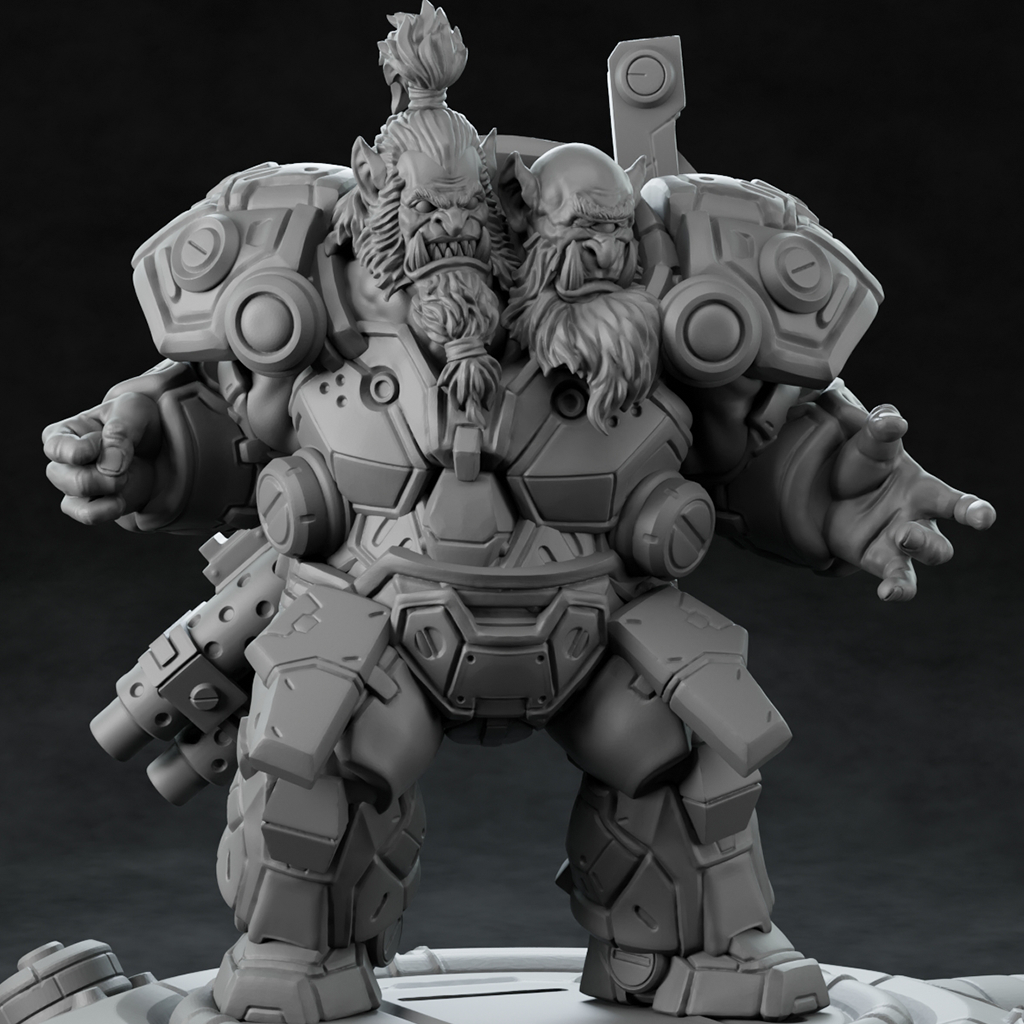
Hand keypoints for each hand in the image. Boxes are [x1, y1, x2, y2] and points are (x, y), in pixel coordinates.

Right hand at [42, 392, 161, 524]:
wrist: (162, 444)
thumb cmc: (138, 421)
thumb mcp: (133, 411)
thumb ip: (120, 431)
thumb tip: (110, 466)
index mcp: (63, 433)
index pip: (57, 448)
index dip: (84, 449)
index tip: (104, 440)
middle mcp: (63, 462)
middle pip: (61, 477)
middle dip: (98, 475)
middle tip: (123, 466)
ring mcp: (76, 486)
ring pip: (73, 500)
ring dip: (106, 490)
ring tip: (125, 478)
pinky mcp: (93, 504)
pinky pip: (87, 515)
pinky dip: (105, 511)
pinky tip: (122, 501)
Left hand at [824, 405, 994, 600]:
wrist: (826, 487)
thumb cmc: (862, 464)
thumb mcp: (869, 443)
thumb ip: (881, 428)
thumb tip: (892, 418)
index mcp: (924, 492)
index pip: (957, 504)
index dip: (973, 510)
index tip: (982, 517)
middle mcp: (918, 521)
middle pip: (939, 544)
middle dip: (926, 542)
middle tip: (905, 532)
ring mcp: (900, 544)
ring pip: (922, 562)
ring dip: (914, 557)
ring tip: (899, 543)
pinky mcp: (878, 559)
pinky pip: (897, 579)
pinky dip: (897, 589)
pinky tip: (888, 595)